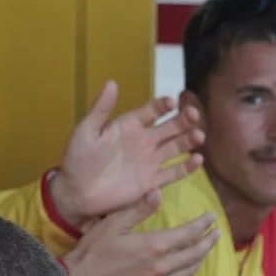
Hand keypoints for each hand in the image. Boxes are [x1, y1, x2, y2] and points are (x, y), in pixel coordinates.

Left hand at [48, 81, 203, 221]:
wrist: (76, 192)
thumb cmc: (78, 159)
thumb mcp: (86, 131)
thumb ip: (100, 109)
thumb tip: (112, 82)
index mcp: (129, 125)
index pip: (150, 111)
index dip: (161, 106)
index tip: (172, 101)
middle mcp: (143, 141)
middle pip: (169, 127)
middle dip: (182, 120)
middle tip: (194, 114)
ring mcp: (149, 161)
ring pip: (175, 148)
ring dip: (188, 141)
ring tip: (199, 136)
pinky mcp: (151, 182)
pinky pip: (172, 173)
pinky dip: (186, 167)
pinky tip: (198, 160)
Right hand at [63, 192, 218, 275]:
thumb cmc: (93, 252)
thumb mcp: (113, 224)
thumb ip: (138, 209)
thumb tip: (158, 193)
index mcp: (155, 246)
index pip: (188, 234)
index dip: (202, 225)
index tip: (212, 217)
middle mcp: (162, 267)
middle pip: (194, 254)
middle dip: (208, 242)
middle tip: (216, 233)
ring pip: (188, 272)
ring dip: (199, 259)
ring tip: (204, 250)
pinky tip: (184, 272)